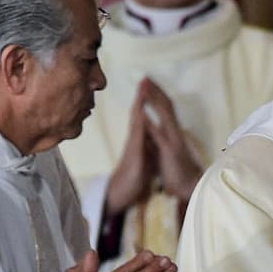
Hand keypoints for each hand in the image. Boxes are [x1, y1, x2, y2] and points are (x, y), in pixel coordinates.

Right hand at [104, 82, 157, 216]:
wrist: (122, 193)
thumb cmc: (134, 177)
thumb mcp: (144, 157)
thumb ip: (146, 145)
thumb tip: (150, 136)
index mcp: (140, 140)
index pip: (142, 116)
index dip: (145, 101)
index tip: (149, 85)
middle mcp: (135, 139)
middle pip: (137, 113)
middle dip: (141, 96)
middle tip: (144, 78)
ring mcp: (134, 145)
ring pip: (136, 121)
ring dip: (139, 104)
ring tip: (142, 88)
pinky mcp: (134, 154)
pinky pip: (137, 136)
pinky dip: (139, 123)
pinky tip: (141, 112)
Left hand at [141, 78, 202, 202]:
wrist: (188, 188)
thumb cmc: (176, 170)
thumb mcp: (165, 149)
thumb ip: (159, 136)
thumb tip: (151, 124)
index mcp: (172, 132)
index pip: (165, 107)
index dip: (157, 93)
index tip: (147, 81)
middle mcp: (174, 132)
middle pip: (166, 106)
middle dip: (155, 90)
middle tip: (145, 76)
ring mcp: (173, 140)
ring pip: (164, 116)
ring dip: (153, 100)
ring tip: (144, 87)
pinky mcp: (170, 151)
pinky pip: (159, 136)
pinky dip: (151, 124)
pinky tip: (143, 115)